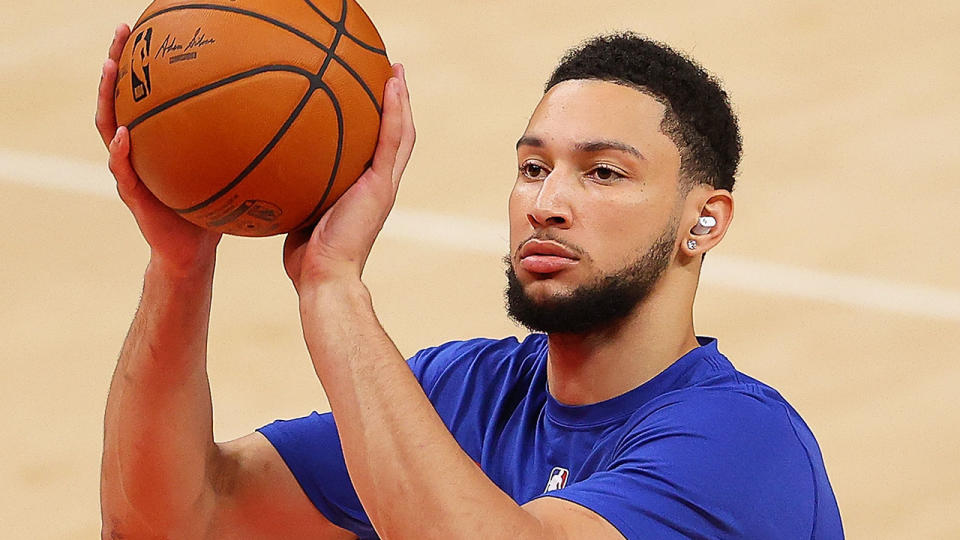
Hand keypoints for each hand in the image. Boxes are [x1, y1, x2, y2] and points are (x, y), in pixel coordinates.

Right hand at [96, 24, 220, 273]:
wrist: (193, 252)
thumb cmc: (213, 210)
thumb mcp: (229, 172)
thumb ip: (244, 147)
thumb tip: (287, 121)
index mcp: (157, 141)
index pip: (145, 94)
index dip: (144, 62)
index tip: (150, 29)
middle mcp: (138, 149)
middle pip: (119, 97)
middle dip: (118, 62)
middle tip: (123, 32)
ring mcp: (129, 171)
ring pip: (108, 126)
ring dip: (107, 96)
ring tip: (110, 67)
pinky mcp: (132, 196)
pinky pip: (122, 170)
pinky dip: (121, 152)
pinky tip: (125, 135)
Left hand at [284, 63, 414, 292]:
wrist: (324, 278)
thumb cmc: (305, 258)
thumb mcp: (295, 213)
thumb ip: (290, 190)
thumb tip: (258, 169)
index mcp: (364, 191)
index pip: (376, 151)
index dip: (378, 123)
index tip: (370, 96)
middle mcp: (378, 185)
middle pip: (395, 137)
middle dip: (395, 105)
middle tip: (390, 74)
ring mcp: (383, 185)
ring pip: (401, 134)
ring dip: (401, 100)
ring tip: (395, 70)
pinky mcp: (381, 186)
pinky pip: (392, 140)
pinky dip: (395, 111)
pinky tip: (391, 84)